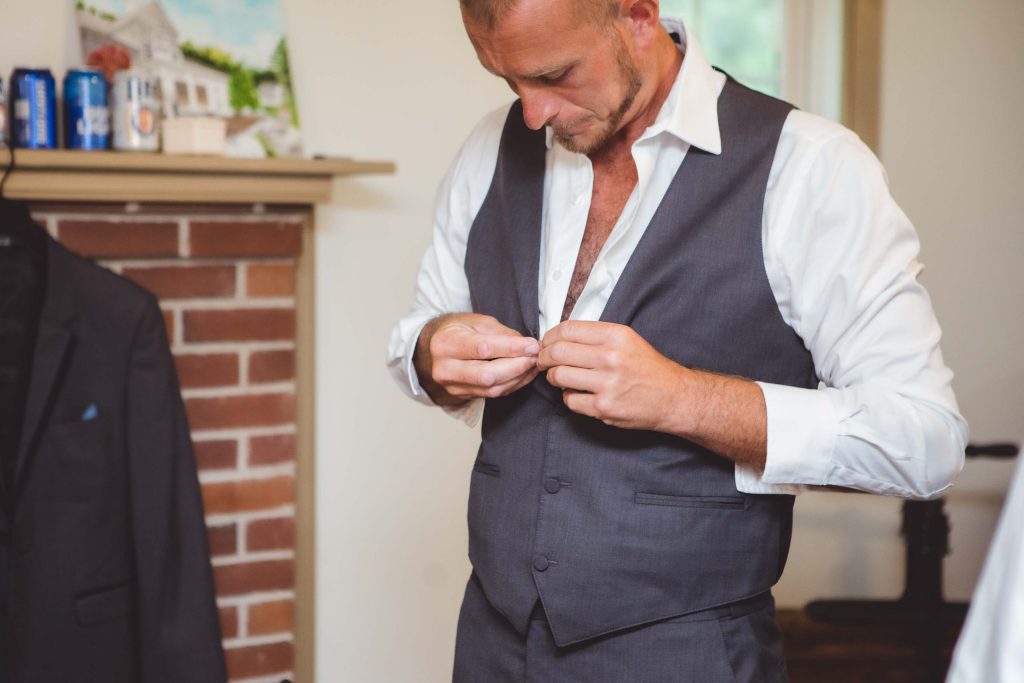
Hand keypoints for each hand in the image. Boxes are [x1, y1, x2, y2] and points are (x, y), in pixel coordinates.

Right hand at [415, 313, 539, 404]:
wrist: (434, 347)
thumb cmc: (456, 330)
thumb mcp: (476, 321)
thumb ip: (501, 333)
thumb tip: (526, 345)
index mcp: (446, 343)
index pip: (483, 349)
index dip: (511, 349)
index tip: (532, 345)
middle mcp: (445, 368)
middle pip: (487, 375)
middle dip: (516, 367)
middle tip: (535, 357)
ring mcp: (451, 386)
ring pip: (491, 389)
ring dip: (518, 378)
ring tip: (533, 365)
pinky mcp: (461, 395)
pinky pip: (491, 394)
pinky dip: (511, 385)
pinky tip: (523, 375)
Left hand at [537, 321, 685, 430]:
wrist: (672, 397)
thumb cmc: (647, 368)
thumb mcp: (627, 339)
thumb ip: (596, 335)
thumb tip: (559, 337)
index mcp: (616, 336)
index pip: (568, 329)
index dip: (550, 336)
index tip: (546, 342)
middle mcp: (611, 358)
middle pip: (558, 352)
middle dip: (544, 357)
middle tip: (543, 361)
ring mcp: (607, 384)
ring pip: (559, 376)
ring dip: (553, 377)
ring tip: (560, 377)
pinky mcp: (603, 407)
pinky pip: (569, 400)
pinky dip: (568, 397)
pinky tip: (578, 393)